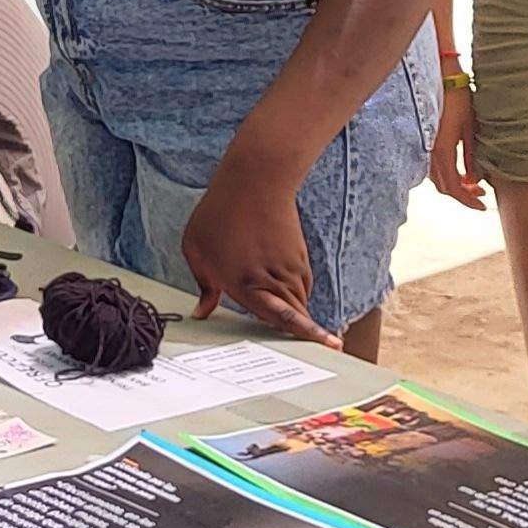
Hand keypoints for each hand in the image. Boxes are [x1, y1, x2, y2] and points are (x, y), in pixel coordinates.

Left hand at [181, 164, 337, 347]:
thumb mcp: (196, 250)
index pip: (282, 317)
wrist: (254, 181)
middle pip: (296, 317)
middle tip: (311, 347)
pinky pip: (301, 286)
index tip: (331, 346)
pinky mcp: (299, 257)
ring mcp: (290, 267)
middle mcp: (274, 279)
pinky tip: (277, 290)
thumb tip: (202, 311)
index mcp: (247, 284)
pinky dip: (292, 294)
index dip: (306, 334)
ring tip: (284, 320)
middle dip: (303, 333)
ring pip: (299, 303)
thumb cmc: (219, 215)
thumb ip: (204, 286)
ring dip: (293, 314)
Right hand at [429, 73, 486, 209]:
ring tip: (474, 184)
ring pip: (438, 177)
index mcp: (442, 150)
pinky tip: (461, 170)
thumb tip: (474, 180)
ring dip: (456, 184)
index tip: (482, 206)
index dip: (468, 200)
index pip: (453, 187)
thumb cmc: (459, 98)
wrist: (442, 75)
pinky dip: (448, 173)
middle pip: (444, 186)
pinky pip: (434, 166)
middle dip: (463, 194)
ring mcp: (425, 146)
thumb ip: (472, 156)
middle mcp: (429, 152)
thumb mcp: (470, 128)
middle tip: (481, 196)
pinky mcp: (426, 140)